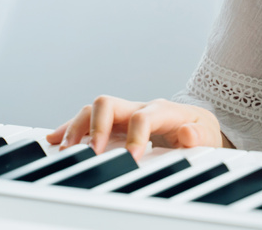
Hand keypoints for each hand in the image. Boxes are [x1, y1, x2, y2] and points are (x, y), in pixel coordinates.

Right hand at [45, 96, 225, 158]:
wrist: (197, 125)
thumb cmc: (199, 131)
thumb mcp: (208, 134)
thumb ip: (199, 135)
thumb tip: (188, 133)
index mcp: (162, 110)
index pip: (142, 116)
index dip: (135, 136)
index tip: (131, 159)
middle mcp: (137, 107)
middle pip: (108, 103)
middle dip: (95, 127)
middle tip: (91, 154)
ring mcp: (123, 114)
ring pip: (92, 111)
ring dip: (76, 129)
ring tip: (66, 152)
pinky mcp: (113, 125)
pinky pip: (86, 122)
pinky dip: (68, 130)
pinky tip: (54, 141)